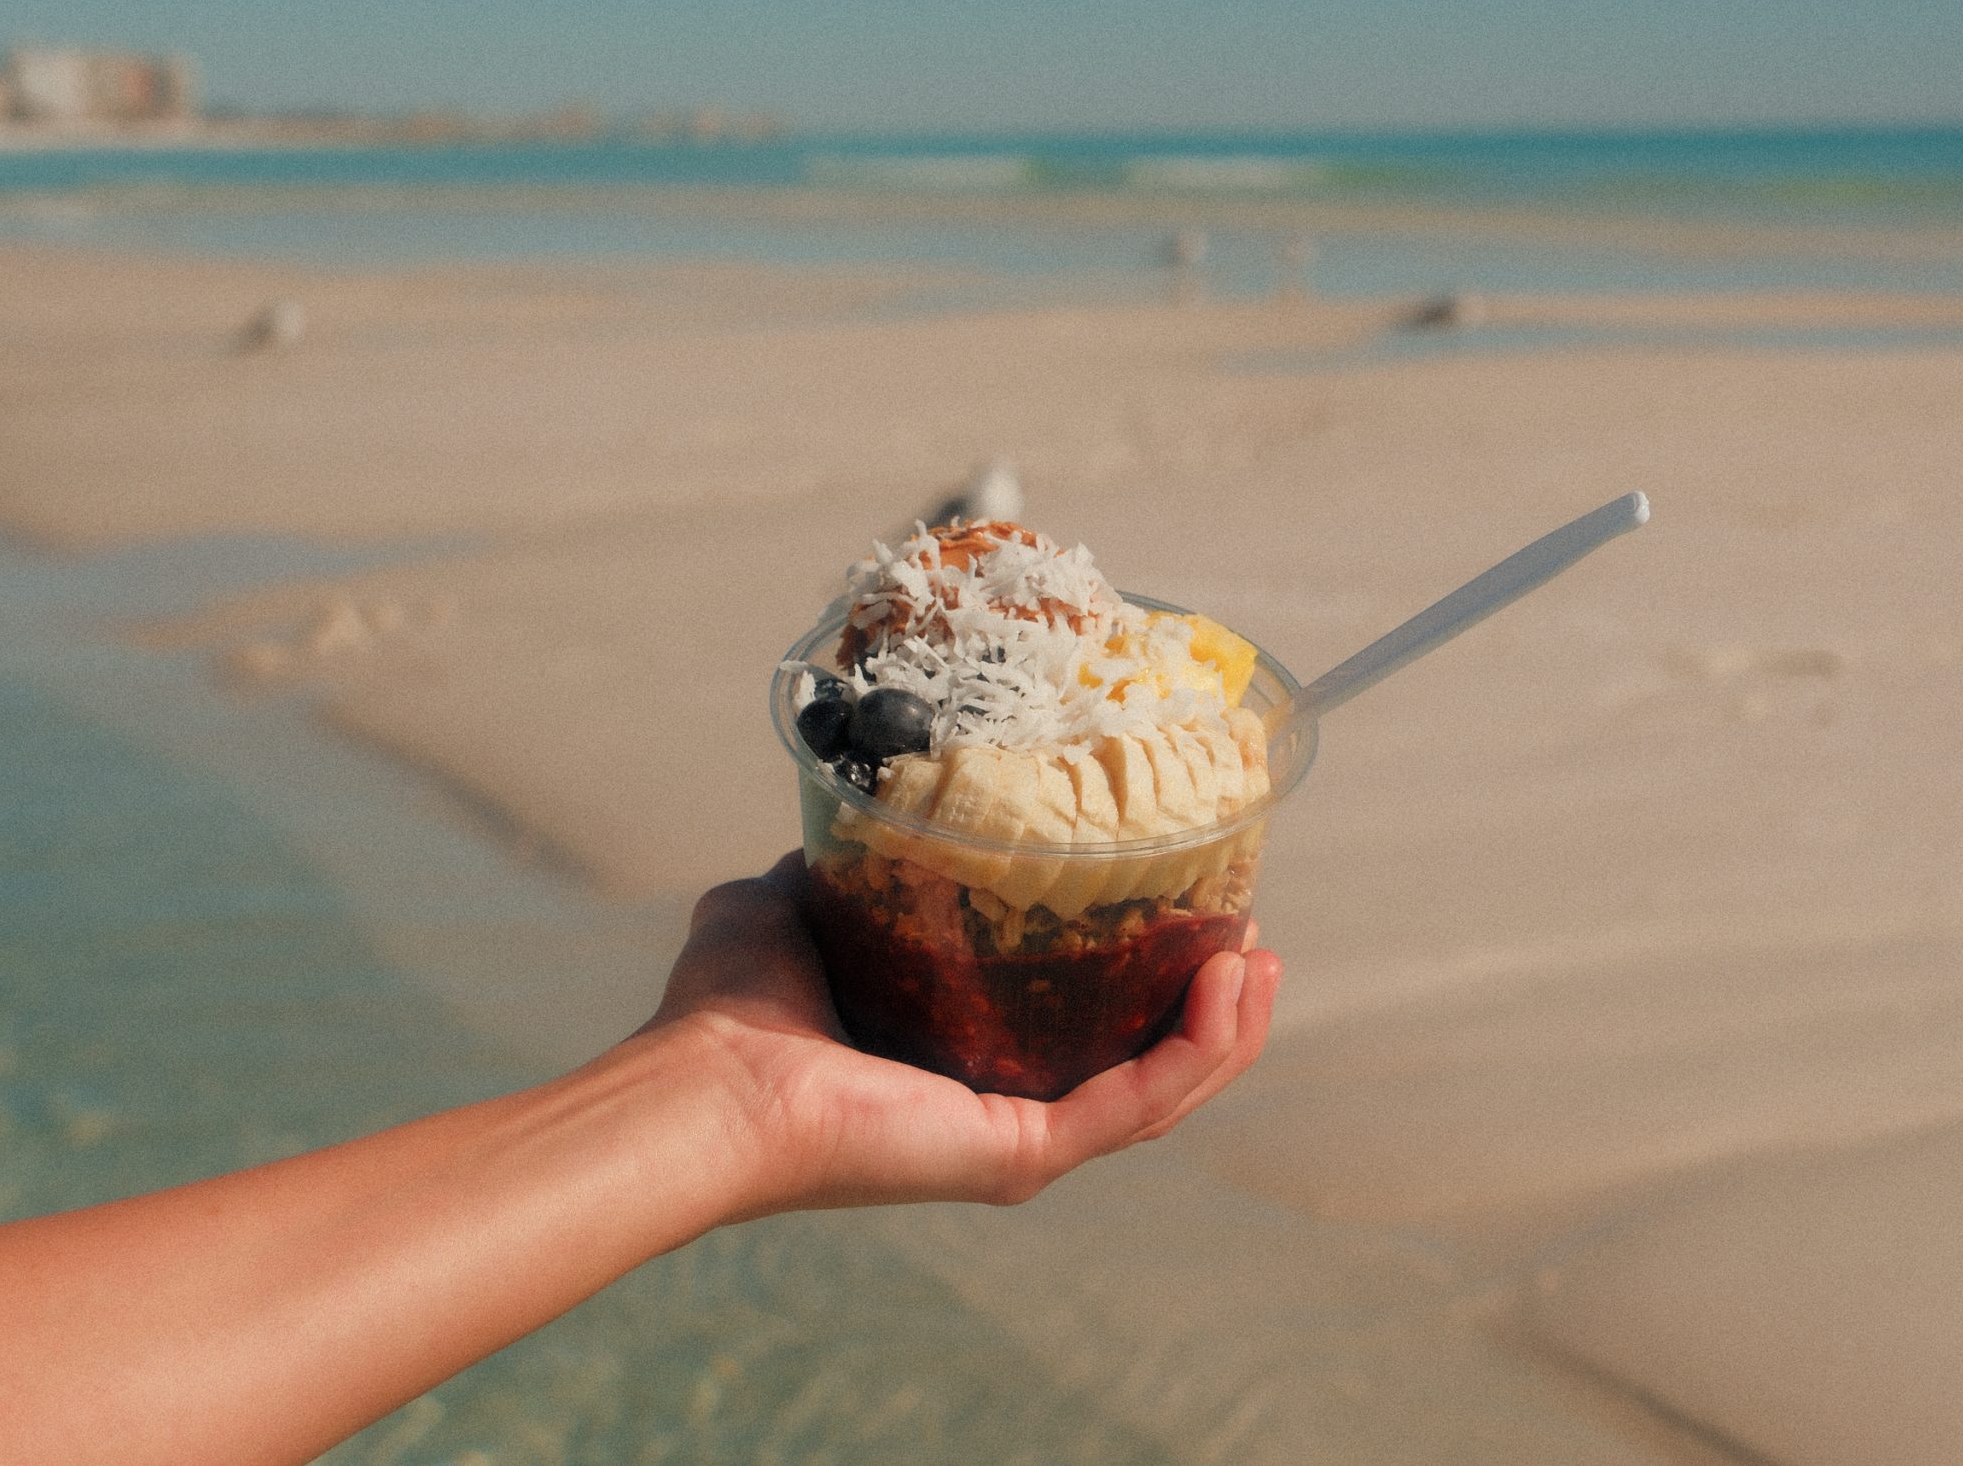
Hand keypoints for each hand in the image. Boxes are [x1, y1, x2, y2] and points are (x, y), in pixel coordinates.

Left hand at [646, 853, 1280, 1217]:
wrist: (701, 1079)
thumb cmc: (727, 1010)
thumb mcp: (797, 902)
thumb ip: (841, 863)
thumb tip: (851, 809)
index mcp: (964, 1067)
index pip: (1089, 1033)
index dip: (1155, 978)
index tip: (1198, 908)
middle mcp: (1003, 1113)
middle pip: (1148, 1067)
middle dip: (1216, 1005)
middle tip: (1252, 932)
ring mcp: (1019, 1142)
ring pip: (1162, 1093)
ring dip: (1229, 1027)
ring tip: (1261, 954)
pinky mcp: (1019, 1153)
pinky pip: (1137, 1105)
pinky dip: (1197, 1049)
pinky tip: (1232, 982)